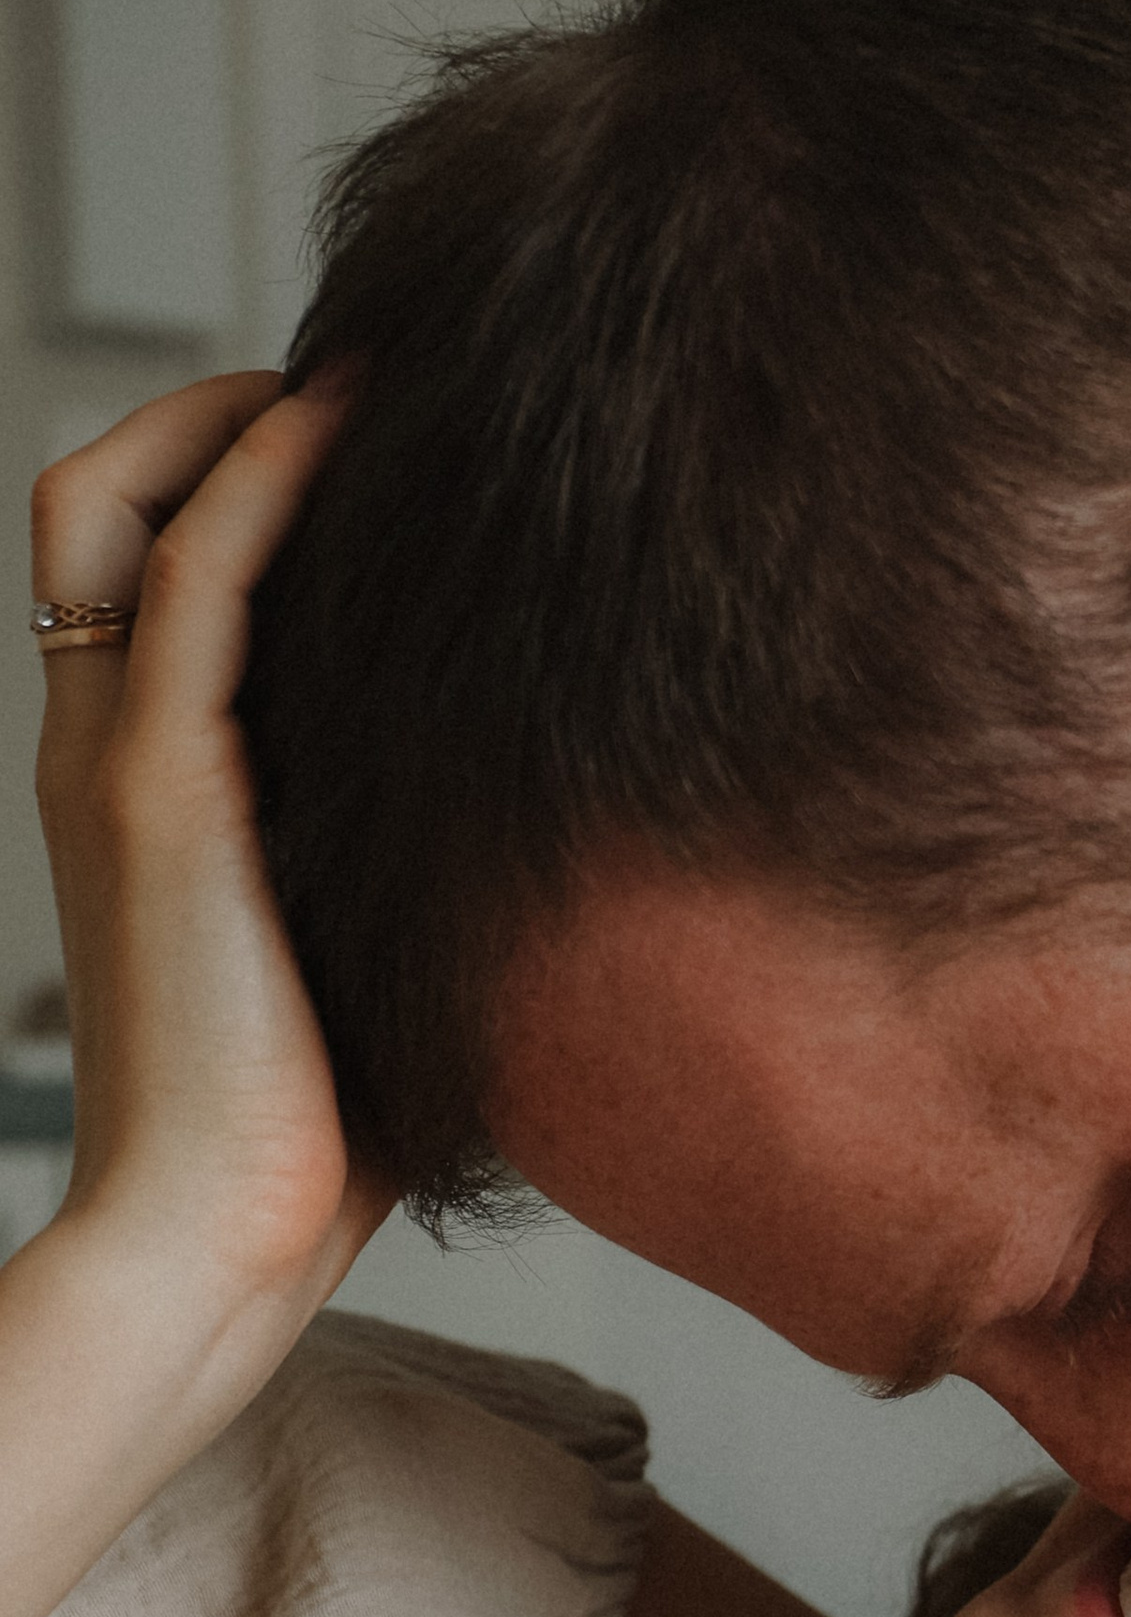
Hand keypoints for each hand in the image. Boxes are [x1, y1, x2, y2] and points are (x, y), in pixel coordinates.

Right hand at [31, 371, 387, 1330]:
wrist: (217, 1243)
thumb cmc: (312, 1134)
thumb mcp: (363, 946)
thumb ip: (401, 856)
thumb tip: (549, 816)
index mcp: (141, 781)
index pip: (137, 560)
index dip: (226, 472)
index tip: (370, 442)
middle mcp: (105, 744)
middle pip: (95, 494)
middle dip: (205, 407)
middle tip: (356, 386)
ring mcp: (119, 757)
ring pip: (117, 496)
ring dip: (235, 409)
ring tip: (364, 373)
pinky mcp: (161, 789)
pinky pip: (198, 578)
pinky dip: (267, 480)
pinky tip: (355, 430)